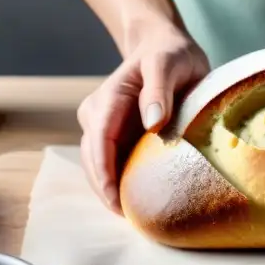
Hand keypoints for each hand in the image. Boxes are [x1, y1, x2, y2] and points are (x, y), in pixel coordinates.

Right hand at [77, 23, 209, 213]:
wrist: (163, 44)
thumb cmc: (170, 53)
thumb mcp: (170, 63)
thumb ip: (159, 89)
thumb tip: (152, 121)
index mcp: (108, 99)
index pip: (99, 143)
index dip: (105, 174)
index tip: (116, 201)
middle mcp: (97, 115)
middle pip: (94, 161)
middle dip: (106, 191)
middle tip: (132, 220)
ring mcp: (103, 126)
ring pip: (99, 166)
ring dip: (112, 191)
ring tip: (135, 217)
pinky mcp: (114, 135)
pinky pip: (112, 163)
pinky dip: (121, 182)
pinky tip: (137, 200)